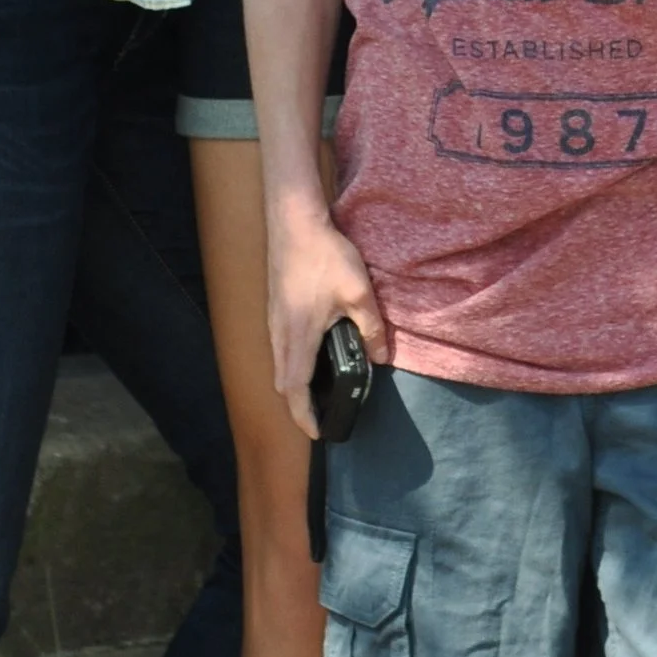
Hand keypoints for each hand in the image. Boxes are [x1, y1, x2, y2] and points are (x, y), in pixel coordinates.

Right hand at [265, 200, 388, 434]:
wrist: (294, 224)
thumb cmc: (325, 257)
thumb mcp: (359, 292)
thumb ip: (371, 327)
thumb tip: (381, 358)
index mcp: (298, 336)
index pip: (295, 389)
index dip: (304, 416)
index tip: (317, 432)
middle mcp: (280, 334)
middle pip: (283, 382)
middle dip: (299, 405)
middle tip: (321, 416)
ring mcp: (274, 321)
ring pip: (279, 365)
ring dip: (294, 384)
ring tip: (317, 393)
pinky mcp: (275, 309)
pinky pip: (280, 349)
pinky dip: (292, 364)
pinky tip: (311, 356)